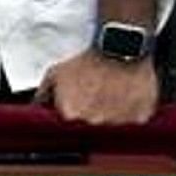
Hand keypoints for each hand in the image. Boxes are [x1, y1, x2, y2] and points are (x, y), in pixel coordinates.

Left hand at [37, 50, 158, 125]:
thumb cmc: (87, 60)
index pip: (68, 128)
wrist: (119, 47)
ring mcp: (117, 122)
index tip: (76, 107)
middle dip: (90, 115)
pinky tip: (126, 95)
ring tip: (111, 93)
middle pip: (90, 128)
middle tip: (95, 97)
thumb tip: (36, 109)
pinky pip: (132, 122)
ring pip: (112, 126)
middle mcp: (93, 121)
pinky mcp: (139, 118)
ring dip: (111, 114)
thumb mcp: (54, 75)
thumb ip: (42, 96)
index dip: (72, 116)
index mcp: (70, 115)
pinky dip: (130, 112)